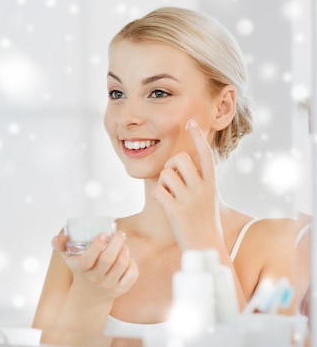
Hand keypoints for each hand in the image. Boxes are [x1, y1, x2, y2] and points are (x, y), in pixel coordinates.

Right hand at [52, 230, 137, 303]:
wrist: (89, 296)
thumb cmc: (80, 269)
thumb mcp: (67, 257)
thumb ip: (60, 243)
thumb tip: (60, 236)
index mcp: (81, 268)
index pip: (88, 258)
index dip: (96, 245)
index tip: (103, 234)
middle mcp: (95, 278)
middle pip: (108, 259)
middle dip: (116, 243)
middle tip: (120, 233)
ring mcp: (108, 284)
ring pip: (121, 265)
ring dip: (125, 250)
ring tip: (123, 243)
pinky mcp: (121, 289)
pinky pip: (131, 275)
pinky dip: (132, 263)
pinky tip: (127, 257)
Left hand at [153, 119, 221, 249]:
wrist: (205, 248)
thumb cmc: (205, 222)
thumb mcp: (210, 198)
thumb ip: (202, 180)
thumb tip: (191, 161)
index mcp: (212, 184)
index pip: (205, 154)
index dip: (198, 137)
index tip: (190, 121)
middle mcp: (202, 189)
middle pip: (179, 159)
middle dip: (170, 166)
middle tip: (173, 180)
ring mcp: (189, 200)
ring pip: (165, 174)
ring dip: (163, 183)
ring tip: (171, 196)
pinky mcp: (175, 211)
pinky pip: (157, 191)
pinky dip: (158, 196)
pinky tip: (166, 205)